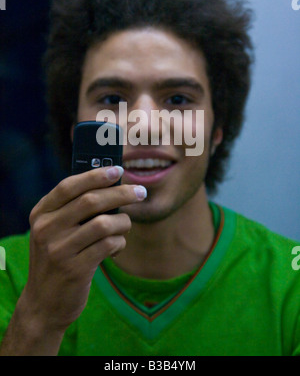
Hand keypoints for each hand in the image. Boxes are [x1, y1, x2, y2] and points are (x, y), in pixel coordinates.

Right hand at [21, 166, 145, 333]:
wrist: (43, 304)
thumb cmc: (58, 259)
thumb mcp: (54, 231)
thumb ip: (74, 209)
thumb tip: (112, 185)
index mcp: (41, 214)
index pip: (68, 186)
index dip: (95, 176)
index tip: (117, 170)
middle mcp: (46, 229)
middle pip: (90, 201)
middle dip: (121, 193)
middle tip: (140, 192)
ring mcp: (59, 250)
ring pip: (104, 223)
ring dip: (123, 222)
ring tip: (125, 226)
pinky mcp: (75, 269)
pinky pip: (109, 245)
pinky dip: (119, 242)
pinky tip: (117, 246)